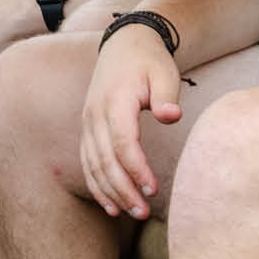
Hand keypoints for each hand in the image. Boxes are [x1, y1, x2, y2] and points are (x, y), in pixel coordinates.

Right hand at [79, 25, 187, 219]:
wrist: (124, 45)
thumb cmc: (150, 62)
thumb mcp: (164, 72)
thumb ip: (167, 95)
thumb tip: (171, 116)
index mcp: (115, 102)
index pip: (122, 142)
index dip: (136, 168)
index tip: (153, 189)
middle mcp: (95, 115)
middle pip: (105, 160)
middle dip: (123, 189)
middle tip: (143, 212)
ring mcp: (88, 124)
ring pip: (93, 165)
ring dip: (110, 192)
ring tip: (131, 213)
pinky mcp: (88, 130)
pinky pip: (88, 162)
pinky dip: (97, 185)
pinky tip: (111, 206)